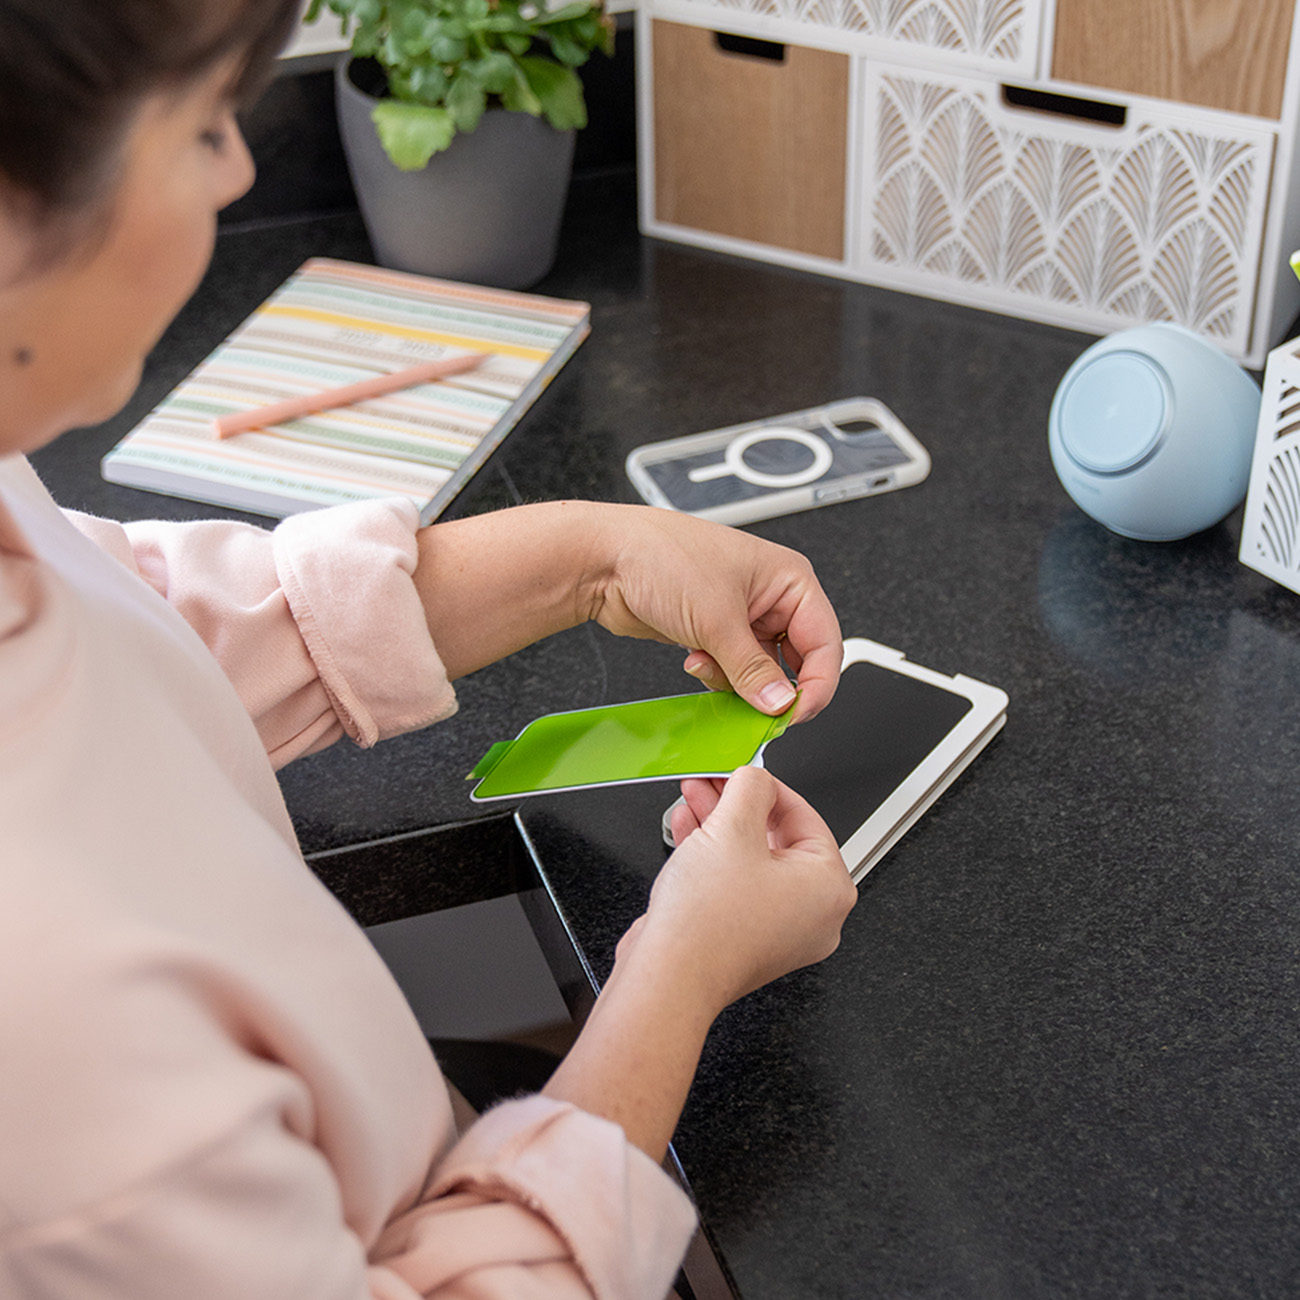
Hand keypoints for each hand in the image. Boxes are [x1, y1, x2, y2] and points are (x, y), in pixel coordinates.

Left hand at [584, 505, 841, 721]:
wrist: (604, 560)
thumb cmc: (660, 555)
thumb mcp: (716, 619)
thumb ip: (752, 670)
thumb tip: (779, 704)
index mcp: (789, 579)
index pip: (825, 644)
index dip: (815, 685)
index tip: (794, 714)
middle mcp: (771, 597)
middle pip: (796, 662)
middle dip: (770, 686)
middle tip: (754, 706)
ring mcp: (741, 616)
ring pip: (761, 673)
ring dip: (735, 680)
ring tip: (708, 663)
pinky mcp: (715, 633)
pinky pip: (733, 672)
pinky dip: (716, 676)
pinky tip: (693, 658)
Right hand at [627, 766, 857, 1016]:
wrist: (668, 978)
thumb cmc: (708, 923)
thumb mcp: (732, 829)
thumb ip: (750, 788)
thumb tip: (755, 777)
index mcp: (829, 888)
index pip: (805, 817)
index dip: (767, 787)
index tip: (744, 772)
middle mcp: (812, 914)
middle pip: (776, 838)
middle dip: (737, 805)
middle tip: (714, 782)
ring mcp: (778, 930)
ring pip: (751, 860)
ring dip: (719, 825)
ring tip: (694, 799)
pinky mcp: (745, 938)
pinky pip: (735, 884)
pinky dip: (713, 856)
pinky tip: (687, 829)